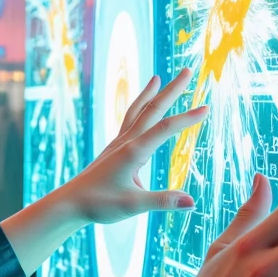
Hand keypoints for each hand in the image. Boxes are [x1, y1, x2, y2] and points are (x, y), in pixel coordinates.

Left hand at [62, 69, 208, 225]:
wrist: (71, 202)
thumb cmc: (99, 204)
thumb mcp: (133, 205)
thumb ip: (163, 202)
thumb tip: (192, 202)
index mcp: (133, 152)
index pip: (165, 129)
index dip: (187, 118)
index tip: (207, 107)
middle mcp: (126, 142)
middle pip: (152, 109)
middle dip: (172, 90)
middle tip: (187, 71)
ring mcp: (119, 143)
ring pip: (138, 111)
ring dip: (150, 94)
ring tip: (157, 78)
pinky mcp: (115, 148)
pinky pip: (129, 121)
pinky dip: (139, 108)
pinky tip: (142, 109)